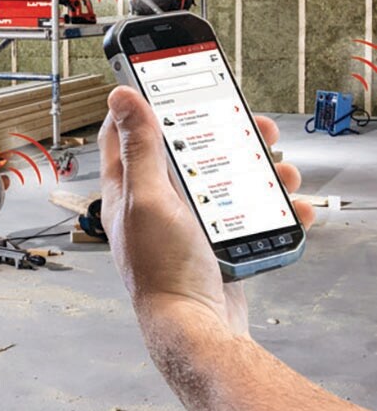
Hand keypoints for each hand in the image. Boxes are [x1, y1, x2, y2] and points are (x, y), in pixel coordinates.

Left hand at [99, 86, 313, 336]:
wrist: (197, 330)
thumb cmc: (162, 269)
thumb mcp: (149, 198)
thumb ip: (140, 146)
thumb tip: (121, 96)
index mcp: (128, 189)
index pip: (126, 134)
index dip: (145, 104)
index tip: (171, 80)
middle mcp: (156, 204)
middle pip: (189, 152)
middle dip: (222, 134)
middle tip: (251, 123)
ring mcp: (188, 224)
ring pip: (226, 180)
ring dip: (258, 169)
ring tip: (281, 167)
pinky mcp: (217, 243)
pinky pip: (250, 214)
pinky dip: (273, 207)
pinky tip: (290, 206)